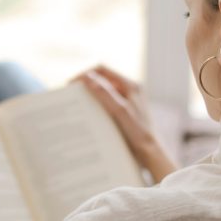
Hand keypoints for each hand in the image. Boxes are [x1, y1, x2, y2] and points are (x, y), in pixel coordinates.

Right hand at [74, 65, 177, 181]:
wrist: (150, 151)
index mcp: (131, 85)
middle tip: (71, 93)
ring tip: (77, 103)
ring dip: (90, 94)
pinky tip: (87, 113)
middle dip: (86, 83)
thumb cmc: (138, 132)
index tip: (72, 83)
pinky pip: (106, 101)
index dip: (86, 74)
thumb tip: (88, 78)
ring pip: (103, 90)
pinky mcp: (124, 110)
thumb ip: (105, 93)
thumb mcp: (120, 111)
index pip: (103, 70)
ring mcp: (127, 99)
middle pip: (102, 79)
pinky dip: (96, 104)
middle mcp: (129, 89)